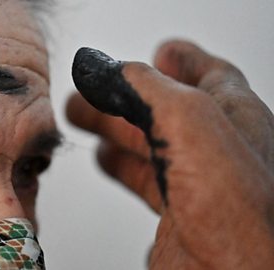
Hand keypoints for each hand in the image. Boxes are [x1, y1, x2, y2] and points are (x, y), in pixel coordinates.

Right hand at [66, 40, 273, 268]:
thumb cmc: (239, 217)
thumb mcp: (191, 125)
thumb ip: (151, 90)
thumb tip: (113, 68)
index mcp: (232, 119)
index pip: (208, 76)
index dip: (182, 60)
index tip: (162, 50)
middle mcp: (217, 152)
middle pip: (163, 111)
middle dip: (122, 96)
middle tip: (90, 90)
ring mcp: (196, 188)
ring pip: (149, 145)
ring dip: (114, 129)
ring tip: (84, 119)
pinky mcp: (177, 221)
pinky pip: (146, 183)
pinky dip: (122, 168)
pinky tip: (108, 163)